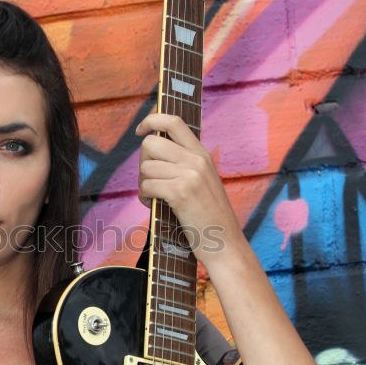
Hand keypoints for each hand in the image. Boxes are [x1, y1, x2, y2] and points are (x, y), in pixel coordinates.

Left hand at [135, 113, 242, 263]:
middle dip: (142, 162)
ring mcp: (191, 175)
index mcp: (202, 154)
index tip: (140, 130)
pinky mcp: (181, 192)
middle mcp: (197, 160)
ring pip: (146, 167)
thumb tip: (151, 149)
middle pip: (151, 144)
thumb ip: (184, 164)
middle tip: (149, 180)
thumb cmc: (209, 218)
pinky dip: (144, 198)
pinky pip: (147, 186)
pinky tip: (153, 205)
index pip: (174, 121)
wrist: (226, 244)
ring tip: (153, 198)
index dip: (151, 120)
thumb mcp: (203, 182)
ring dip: (143, 184)